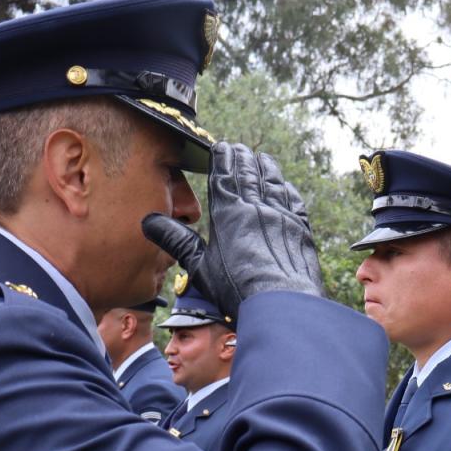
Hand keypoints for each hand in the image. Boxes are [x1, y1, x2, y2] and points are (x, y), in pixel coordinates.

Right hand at [142, 142, 323, 320]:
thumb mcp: (200, 267)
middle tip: (238, 147)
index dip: (221, 159)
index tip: (220, 147)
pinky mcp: (301, 229)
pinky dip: (288, 190)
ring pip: (272, 183)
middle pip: (248, 174)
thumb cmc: (236, 289)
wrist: (282, 304)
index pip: (223, 176)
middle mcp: (256, 207)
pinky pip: (294, 201)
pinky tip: (285, 187)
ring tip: (262, 157)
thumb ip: (177, 241)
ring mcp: (282, 216)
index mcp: (229, 213)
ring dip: (266, 168)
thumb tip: (148, 222)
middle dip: (242, 158)